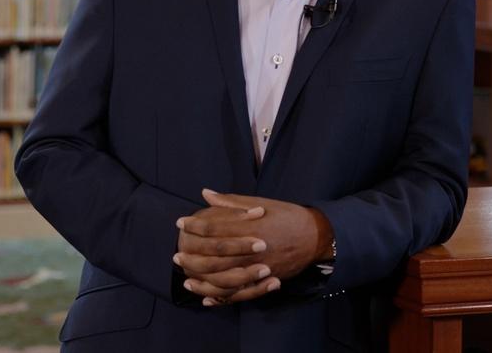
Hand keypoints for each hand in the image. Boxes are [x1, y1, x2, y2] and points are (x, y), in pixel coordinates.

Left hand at [175, 189, 332, 305]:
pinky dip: (220, 297)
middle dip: (192, 256)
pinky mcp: (263, 281)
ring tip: (186, 277)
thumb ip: (231, 201)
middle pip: (214, 256)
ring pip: (223, 279)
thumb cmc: (287, 216)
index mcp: (250, 226)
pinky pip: (238, 294)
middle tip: (176, 255)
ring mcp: (258, 268)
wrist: (315, 237)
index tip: (180, 222)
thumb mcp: (260, 202)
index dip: (194, 224)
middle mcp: (252, 249)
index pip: (214, 227)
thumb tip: (206, 193)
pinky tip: (205, 297)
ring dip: (201, 280)